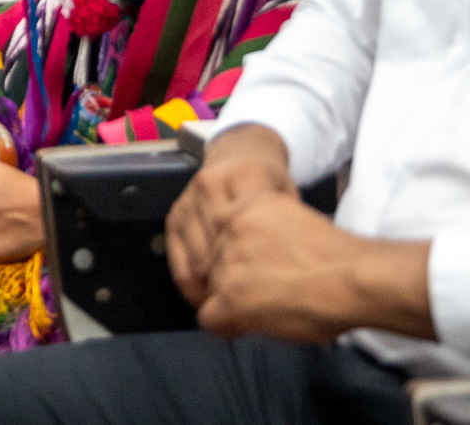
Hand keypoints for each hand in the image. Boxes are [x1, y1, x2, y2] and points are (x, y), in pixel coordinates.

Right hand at [165, 124, 293, 306]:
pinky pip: (177, 257)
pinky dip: (190, 282)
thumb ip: (289, 234)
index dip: (258, 280)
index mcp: (248, 177)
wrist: (241, 154)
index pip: (249, 238)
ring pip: (198, 260)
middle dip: (232, 291)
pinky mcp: (175, 211)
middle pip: (221, 253)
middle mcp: (213, 183)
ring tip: (228, 308)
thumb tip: (294, 285)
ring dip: (211, 290)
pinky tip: (205, 296)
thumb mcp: (291, 202)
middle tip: (246, 315)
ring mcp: (189, 197)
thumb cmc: (273, 189)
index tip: (266, 309)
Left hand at [189, 189, 433, 344]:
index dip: (230, 252)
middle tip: (259, 292)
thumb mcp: (293, 219)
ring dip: (230, 300)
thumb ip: (264, 230)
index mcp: (249, 202)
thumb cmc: (336, 256)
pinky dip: (226, 326)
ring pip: (209, 287)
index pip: (216, 227)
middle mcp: (233, 225)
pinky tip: (247, 326)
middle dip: (230, 277)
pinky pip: (209, 316)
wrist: (352, 277)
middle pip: (210, 258)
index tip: (248, 269)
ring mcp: (229, 260)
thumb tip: (254, 252)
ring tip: (261, 308)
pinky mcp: (231, 293)